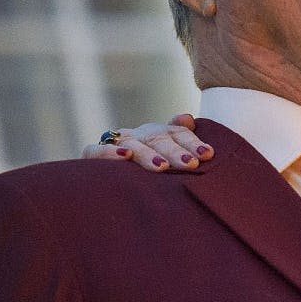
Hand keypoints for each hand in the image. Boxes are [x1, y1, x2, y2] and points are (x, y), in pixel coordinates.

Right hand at [82, 114, 213, 170]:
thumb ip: (181, 137)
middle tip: (191, 164)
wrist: (113, 184)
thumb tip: (187, 118)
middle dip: (175, 151)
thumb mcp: (171, 154)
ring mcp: (116, 144)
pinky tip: (125, 158)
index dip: (192, 142)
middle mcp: (139, 135)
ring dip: (147, 155)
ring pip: (132, 145)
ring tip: (162, 167)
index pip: (177, 132)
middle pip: (157, 138)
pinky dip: (108, 152)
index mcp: (159, 134)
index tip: (208, 154)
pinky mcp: (92, 155)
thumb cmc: (156, 170)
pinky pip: (94, 150)